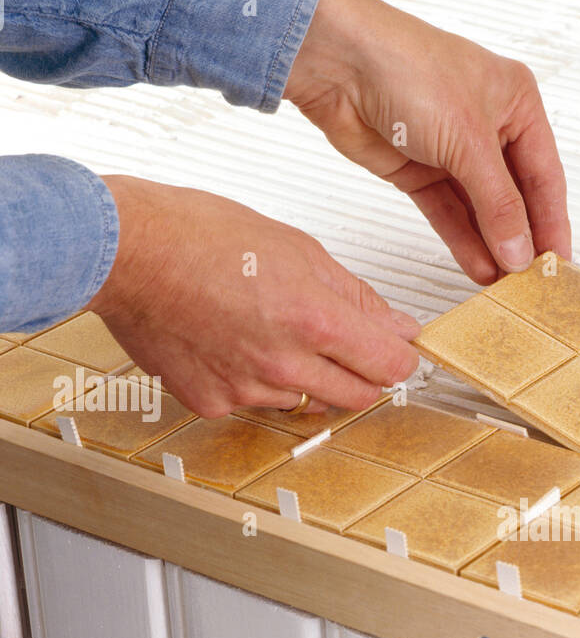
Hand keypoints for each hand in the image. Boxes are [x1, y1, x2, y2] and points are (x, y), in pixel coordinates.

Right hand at [88, 176, 419, 417]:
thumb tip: (397, 325)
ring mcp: (247, 389)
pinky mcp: (213, 403)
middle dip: (361, 372)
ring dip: (306, 375)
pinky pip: (257, 402)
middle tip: (343, 342)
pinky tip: (235, 342)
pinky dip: (257, 380)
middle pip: (357, 395)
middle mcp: (283, 363)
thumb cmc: (197, 235)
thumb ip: (353, 294)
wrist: (122, 252)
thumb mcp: (294, 247)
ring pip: (306, 400)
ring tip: (270, 328)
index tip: (397, 349)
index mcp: (312, 319)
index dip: (400, 357)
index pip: (389, 367)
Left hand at [285, 0, 570, 284]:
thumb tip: (520, 250)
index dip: (553, 222)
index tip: (558, 263)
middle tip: (533, 280)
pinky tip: (478, 266)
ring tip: (505, 284)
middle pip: (515, 196)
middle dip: (522, 238)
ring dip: (492, 246)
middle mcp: (488, 126)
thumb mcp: (469, 140)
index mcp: (515, 103)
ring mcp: (452, 151)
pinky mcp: (419, 171)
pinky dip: (462, 240)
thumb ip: (498, 203)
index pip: (545, 175)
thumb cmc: (407, 68)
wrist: (337, 64)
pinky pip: (448, 213)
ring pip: (480, 210)